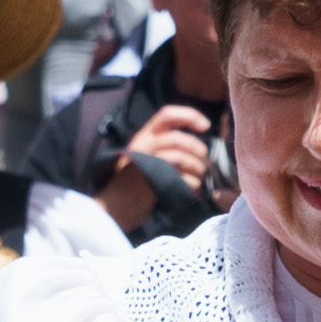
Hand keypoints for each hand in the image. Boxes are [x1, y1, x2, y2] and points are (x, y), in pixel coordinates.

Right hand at [97, 106, 215, 233]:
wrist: (114, 207)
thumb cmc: (134, 181)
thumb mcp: (146, 154)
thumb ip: (165, 144)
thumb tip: (198, 142)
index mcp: (144, 136)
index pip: (167, 114)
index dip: (189, 115)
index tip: (206, 126)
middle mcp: (143, 145)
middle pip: (178, 139)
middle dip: (198, 150)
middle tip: (203, 162)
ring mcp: (145, 163)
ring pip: (181, 157)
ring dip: (197, 168)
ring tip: (199, 177)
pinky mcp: (150, 182)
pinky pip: (181, 178)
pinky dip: (192, 184)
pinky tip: (192, 188)